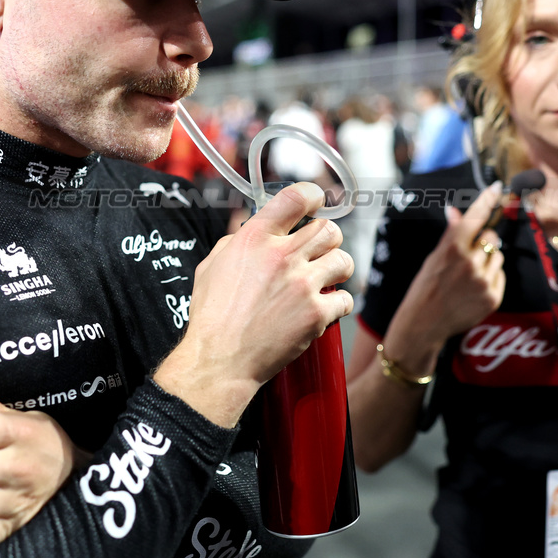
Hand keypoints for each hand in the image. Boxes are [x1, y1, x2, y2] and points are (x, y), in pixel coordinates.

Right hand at [155, 182, 354, 426]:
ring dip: (337, 268)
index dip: (312, 196)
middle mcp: (281, 256)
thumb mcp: (211, 266)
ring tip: (326, 278)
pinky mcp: (316, 314)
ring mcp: (302, 285)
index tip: (316, 202)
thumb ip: (236, 241)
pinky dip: (338, 304)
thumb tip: (252, 228)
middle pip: (329, 229)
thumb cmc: (212, 317)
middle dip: (327, 239)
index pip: (296, 198)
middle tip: (319, 252)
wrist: (219, 361)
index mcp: (254, 239)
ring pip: (344, 260)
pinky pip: (345, 298)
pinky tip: (324, 309)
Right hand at [395, 181, 505, 344]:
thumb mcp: (434, 258)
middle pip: (492, 238)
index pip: (475, 217)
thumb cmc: (425, 288)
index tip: (497, 187)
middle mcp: (470, 263)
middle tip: (468, 255)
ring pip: (498, 256)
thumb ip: (451, 235)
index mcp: (452, 249)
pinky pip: (500, 275)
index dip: (487, 200)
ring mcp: (483, 281)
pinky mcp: (492, 297)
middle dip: (483, 242)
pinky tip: (473, 288)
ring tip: (469, 275)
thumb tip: (457, 211)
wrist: (423, 324)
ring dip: (488, 260)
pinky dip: (491, 277)